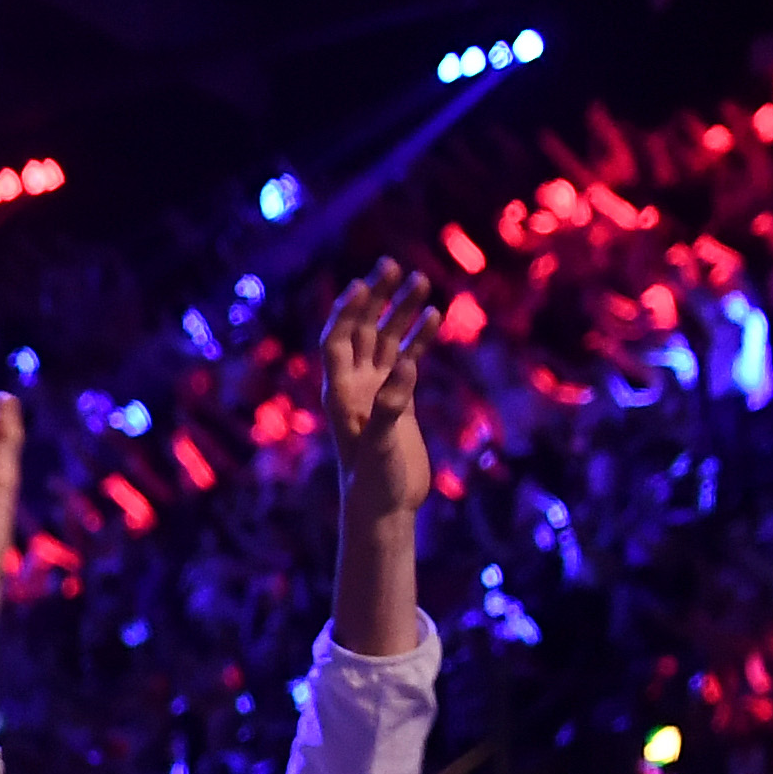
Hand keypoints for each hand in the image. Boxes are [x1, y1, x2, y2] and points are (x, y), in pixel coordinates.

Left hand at [321, 261, 435, 522]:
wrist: (385, 508)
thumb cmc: (374, 481)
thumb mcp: (380, 445)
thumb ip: (391, 406)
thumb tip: (408, 365)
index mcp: (341, 393)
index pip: (338, 341)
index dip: (346, 312)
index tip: (362, 284)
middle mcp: (355, 386)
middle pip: (362, 331)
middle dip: (375, 299)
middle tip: (391, 265)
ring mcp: (377, 391)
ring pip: (388, 341)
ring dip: (401, 312)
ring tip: (422, 282)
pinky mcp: (399, 400)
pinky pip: (408, 359)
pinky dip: (419, 339)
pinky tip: (434, 316)